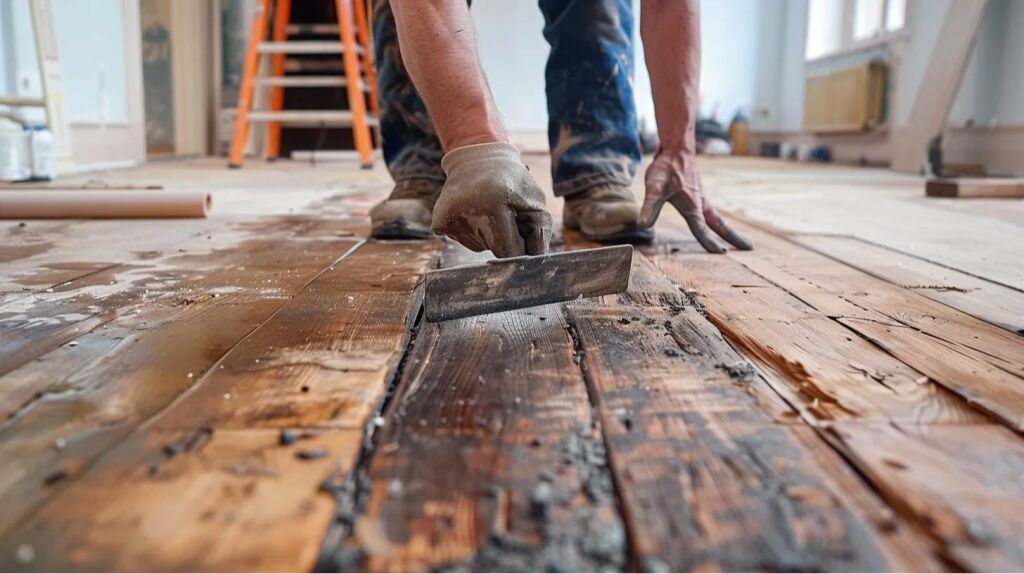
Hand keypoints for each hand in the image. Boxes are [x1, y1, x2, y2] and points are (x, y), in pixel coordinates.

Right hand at [433, 142, 551, 257]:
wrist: (476, 158)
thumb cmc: (510, 180)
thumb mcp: (534, 200)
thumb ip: (540, 234)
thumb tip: (536, 261)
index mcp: (491, 205)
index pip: (509, 251)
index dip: (520, 248)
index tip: (523, 238)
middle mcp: (464, 214)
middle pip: (495, 251)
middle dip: (506, 240)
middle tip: (505, 215)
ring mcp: (448, 220)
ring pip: (481, 247)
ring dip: (490, 234)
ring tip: (488, 210)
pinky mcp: (438, 224)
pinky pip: (465, 241)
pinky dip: (474, 232)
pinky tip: (473, 212)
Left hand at [639, 152, 752, 252]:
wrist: (676, 148)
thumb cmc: (665, 168)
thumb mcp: (653, 188)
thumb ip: (649, 207)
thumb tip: (643, 225)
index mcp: (692, 206)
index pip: (702, 229)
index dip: (710, 242)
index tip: (722, 254)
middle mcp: (700, 204)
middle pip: (719, 224)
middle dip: (733, 237)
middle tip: (749, 248)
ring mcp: (701, 198)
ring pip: (717, 218)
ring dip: (727, 230)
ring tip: (739, 241)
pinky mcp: (698, 193)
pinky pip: (711, 212)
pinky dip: (717, 221)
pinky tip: (715, 222)